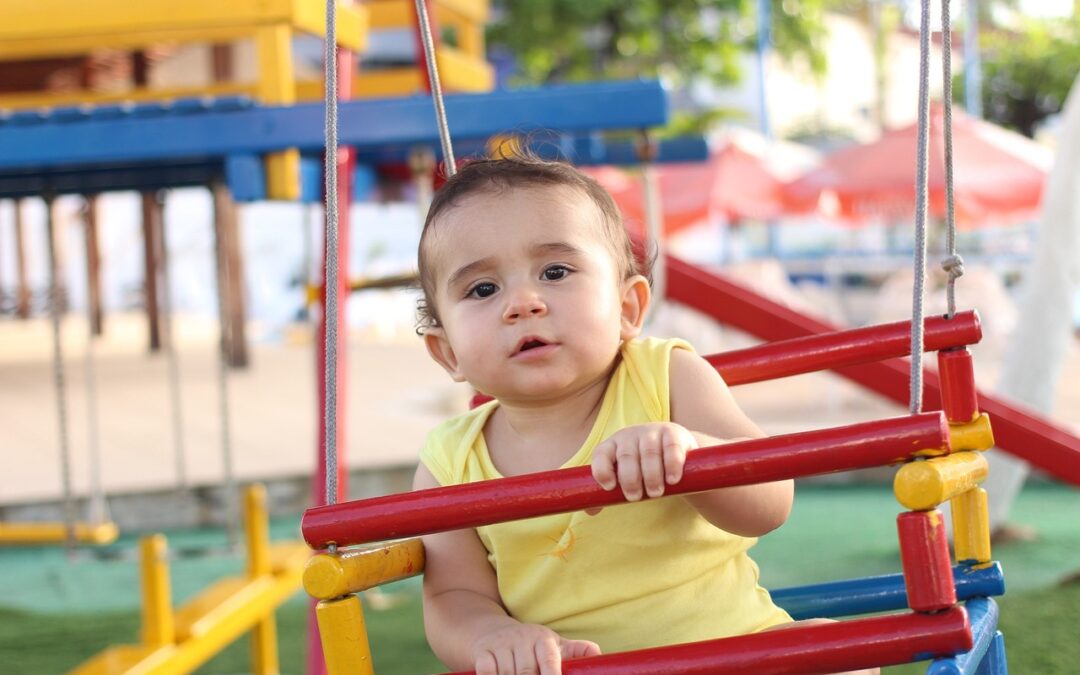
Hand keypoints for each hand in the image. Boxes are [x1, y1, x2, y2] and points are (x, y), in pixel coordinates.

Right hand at [472, 623, 600, 674]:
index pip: (549, 660)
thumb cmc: (531, 645)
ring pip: (506, 674)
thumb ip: (575, 652)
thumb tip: (598, 654)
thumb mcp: (553, 645)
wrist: (494, 631)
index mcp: (543, 638)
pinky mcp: (483, 651)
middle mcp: (522, 637)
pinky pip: (486, 671)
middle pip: (527, 672)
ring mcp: (501, 644)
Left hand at [591, 423, 698, 503]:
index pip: (601, 454)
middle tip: (635, 497)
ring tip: (655, 493)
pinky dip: (672, 465)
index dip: (602, 470)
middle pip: (626, 456)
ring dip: (651, 475)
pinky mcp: (674, 433)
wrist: (675, 452)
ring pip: (649, 452)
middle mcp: (630, 436)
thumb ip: (609, 493)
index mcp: (613, 445)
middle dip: (630, 479)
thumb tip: (591, 510)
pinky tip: (672, 480)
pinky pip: (671, 448)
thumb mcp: (625, 477)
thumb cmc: (642, 469)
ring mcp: (652, 432)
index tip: (610, 488)